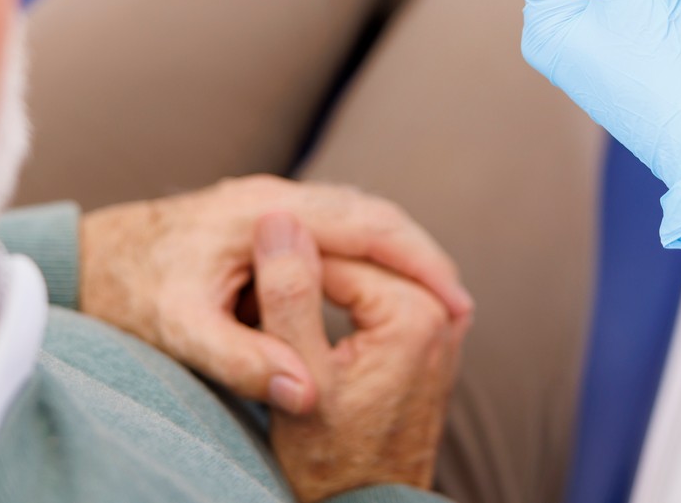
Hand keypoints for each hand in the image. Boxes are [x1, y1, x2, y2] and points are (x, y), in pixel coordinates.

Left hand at [80, 176, 470, 412]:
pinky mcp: (263, 222)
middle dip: (421, 259)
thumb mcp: (179, 331)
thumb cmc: (128, 291)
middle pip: (373, 214)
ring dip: (397, 259)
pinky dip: (367, 262)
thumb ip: (240, 359)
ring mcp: (270, 204)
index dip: (419, 262)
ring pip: (357, 221)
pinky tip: (381, 302)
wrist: (86, 259)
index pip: (367, 223)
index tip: (456, 304)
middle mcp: (274, 195)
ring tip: (435, 310)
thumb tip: (307, 394)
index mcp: (265, 209)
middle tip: (460, 310)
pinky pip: (333, 234)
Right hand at [254, 212, 463, 502]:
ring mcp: (439, 329)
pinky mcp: (428, 344)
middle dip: (307, 264)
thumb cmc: (329, 459)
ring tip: (270, 292)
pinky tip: (306, 305)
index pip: (338, 252)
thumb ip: (289, 295)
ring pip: (366, 276)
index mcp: (414, 312)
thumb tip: (278, 220)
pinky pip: (378, 296)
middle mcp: (440, 314)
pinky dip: (343, 295)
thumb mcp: (298, 373)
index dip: (285, 256)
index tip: (240, 267)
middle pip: (357, 261)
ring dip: (322, 278)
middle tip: (249, 273)